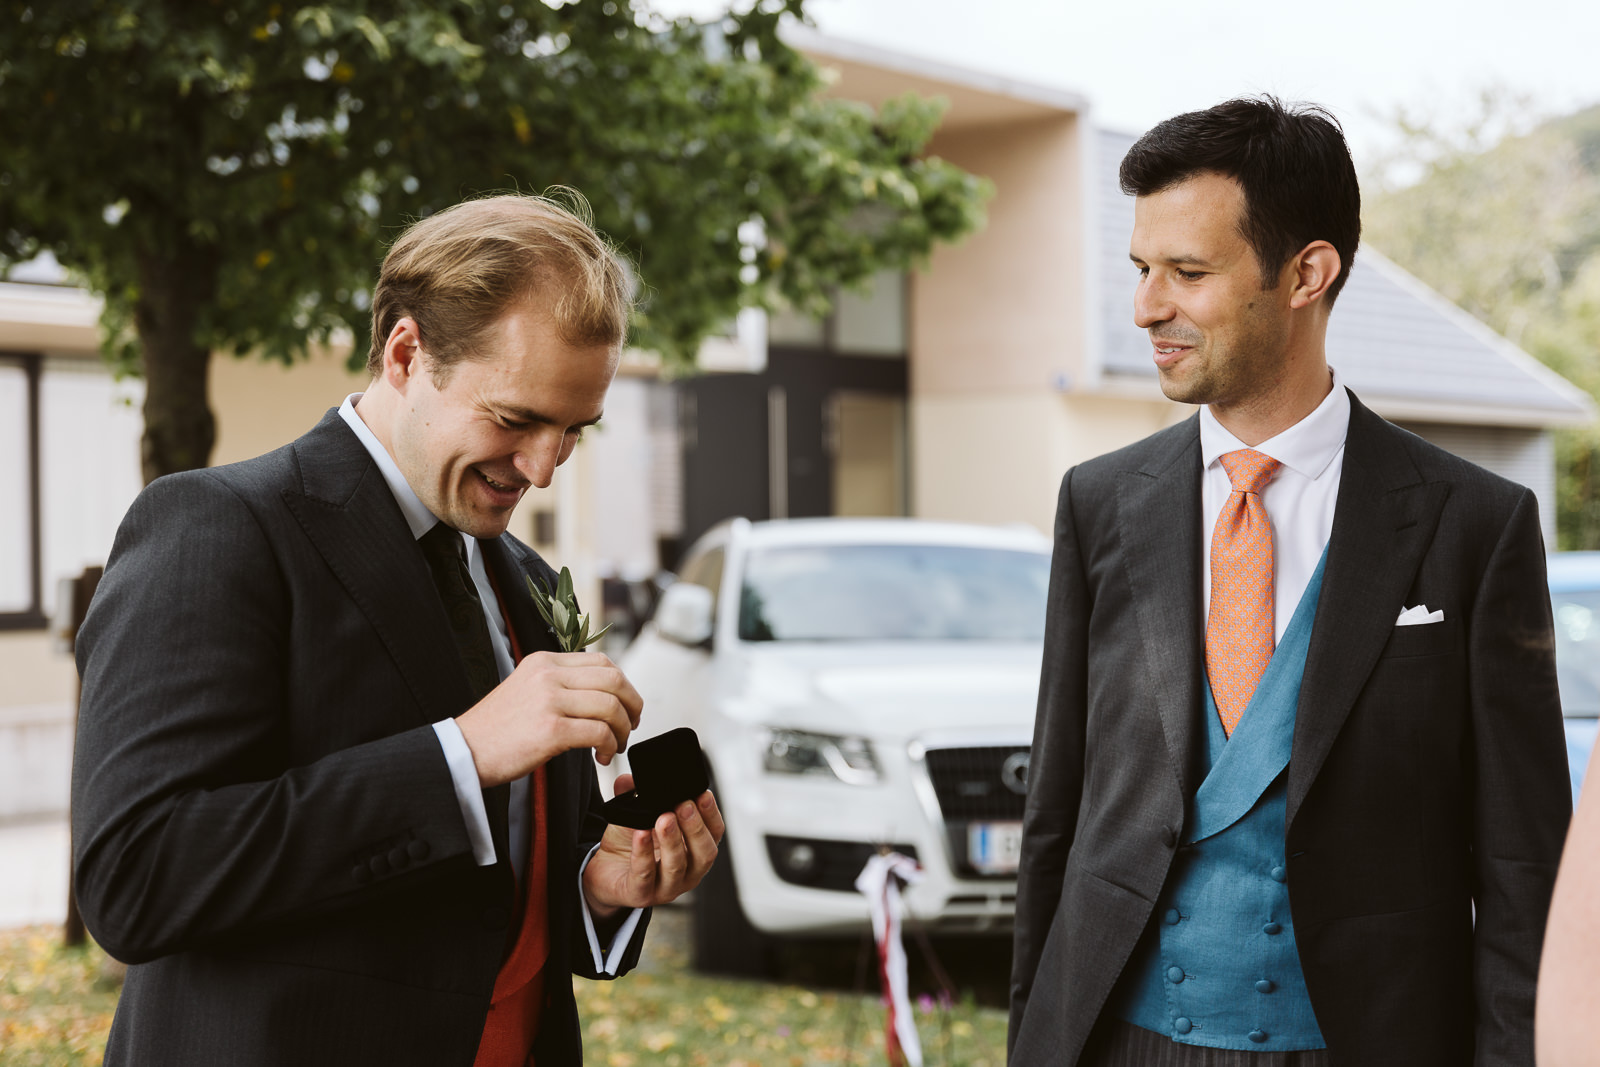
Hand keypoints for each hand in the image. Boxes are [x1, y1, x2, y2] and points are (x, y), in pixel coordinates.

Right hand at [455, 651, 641, 787]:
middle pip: (614, 680)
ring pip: (611, 706)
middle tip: (630, 727)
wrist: (464, 751)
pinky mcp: (550, 729)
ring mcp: (549, 700)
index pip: (602, 662)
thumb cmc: (497, 729)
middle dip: (632, 706)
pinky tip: (600, 757)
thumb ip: (561, 684)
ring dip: (622, 730)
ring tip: (614, 747)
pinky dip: (608, 746)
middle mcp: (548, 674)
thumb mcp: (527, 689)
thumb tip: (604, 695)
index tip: (626, 707)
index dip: (624, 686)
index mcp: (544, 661)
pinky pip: (598, 732)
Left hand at [582, 774, 723, 918]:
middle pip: (704, 853)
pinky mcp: (640, 895)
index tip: (703, 793)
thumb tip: (629, 777)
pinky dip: (644, 854)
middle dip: (695, 827)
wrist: (605, 872)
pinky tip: (640, 834)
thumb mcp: (637, 814)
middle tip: (684, 804)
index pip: (714, 834)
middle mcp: (687, 872)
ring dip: (673, 841)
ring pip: (677, 867)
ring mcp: (666, 888)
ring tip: (664, 817)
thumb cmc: (631, 844)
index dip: (712, 815)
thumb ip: (635, 795)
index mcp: (694, 851)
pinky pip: (645, 876)